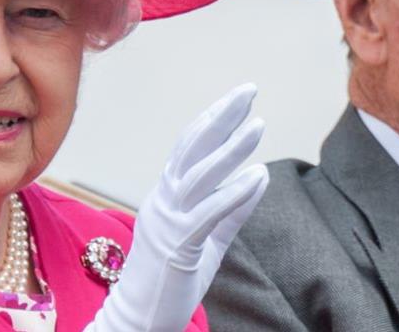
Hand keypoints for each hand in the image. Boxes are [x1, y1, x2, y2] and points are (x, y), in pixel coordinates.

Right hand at [85, 83, 268, 331]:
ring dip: (231, 148)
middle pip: (192, 148)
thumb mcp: (209, 239)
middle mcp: (163, 201)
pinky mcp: (178, 246)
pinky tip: (257, 175)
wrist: (139, 319)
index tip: (240, 99)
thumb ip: (232, 209)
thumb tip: (258, 176)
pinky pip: (208, 213)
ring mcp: (167, 221)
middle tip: (249, 90)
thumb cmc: (170, 280)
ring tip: (259, 125)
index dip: (215, 120)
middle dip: (222, 117)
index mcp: (167, 196)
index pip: (190, 147)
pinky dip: (234, 192)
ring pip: (199, 175)